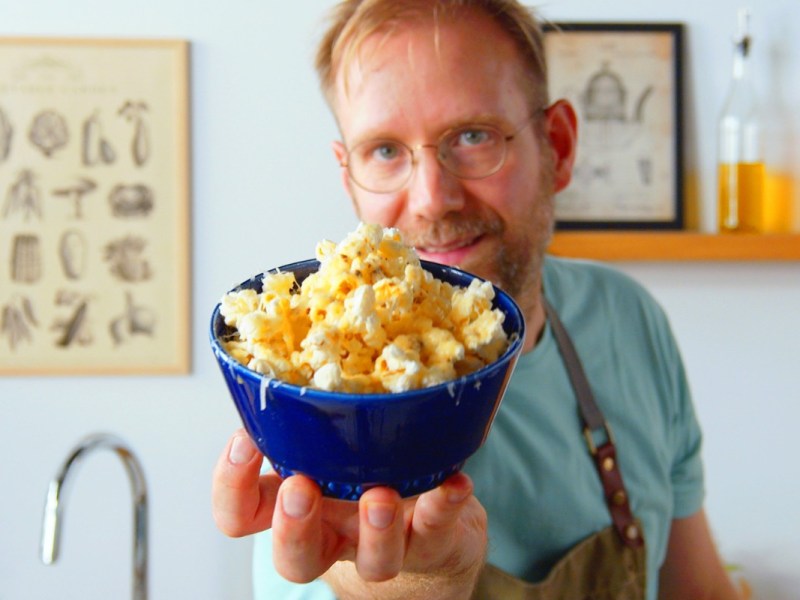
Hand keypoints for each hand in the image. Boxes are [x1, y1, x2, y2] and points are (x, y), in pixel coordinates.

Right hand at [212, 429, 486, 593]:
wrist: (426, 535)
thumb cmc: (363, 476)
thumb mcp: (324, 447)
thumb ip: (306, 412)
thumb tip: (289, 341)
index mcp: (296, 504)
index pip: (241, 514)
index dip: (232, 486)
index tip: (244, 440)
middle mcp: (335, 533)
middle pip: (295, 557)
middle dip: (293, 527)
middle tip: (300, 488)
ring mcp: (383, 543)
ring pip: (373, 560)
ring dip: (375, 529)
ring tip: (380, 495)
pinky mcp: (431, 540)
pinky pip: (438, 529)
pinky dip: (445, 505)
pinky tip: (454, 483)